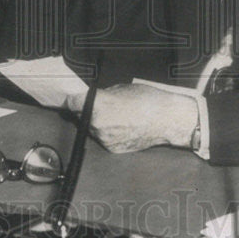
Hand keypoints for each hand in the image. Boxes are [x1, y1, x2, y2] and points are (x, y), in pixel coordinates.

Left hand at [64, 84, 197, 152]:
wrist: (167, 119)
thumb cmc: (148, 100)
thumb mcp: (121, 89)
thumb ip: (103, 95)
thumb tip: (94, 99)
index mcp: (98, 105)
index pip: (72, 102)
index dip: (72, 99)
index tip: (72, 98)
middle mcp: (97, 123)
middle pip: (80, 116)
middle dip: (85, 110)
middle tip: (98, 106)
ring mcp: (104, 138)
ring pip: (91, 128)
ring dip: (96, 122)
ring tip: (115, 116)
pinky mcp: (112, 148)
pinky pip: (103, 139)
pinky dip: (108, 133)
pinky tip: (121, 126)